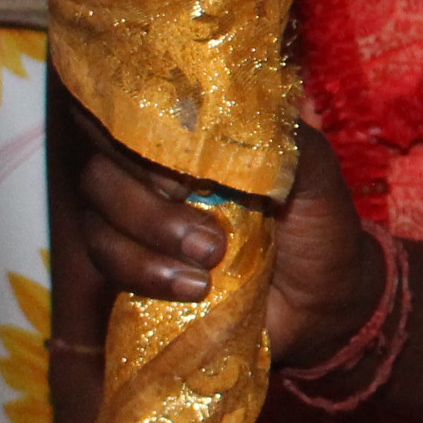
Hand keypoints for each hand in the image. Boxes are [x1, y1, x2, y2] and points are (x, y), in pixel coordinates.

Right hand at [74, 119, 374, 371]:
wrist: (324, 302)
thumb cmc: (318, 226)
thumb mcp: (314, 173)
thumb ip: (280, 140)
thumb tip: (232, 120)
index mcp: (194, 143)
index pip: (131, 121)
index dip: (137, 143)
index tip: (182, 177)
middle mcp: (157, 178)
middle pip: (101, 176)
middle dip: (147, 211)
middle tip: (211, 243)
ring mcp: (139, 227)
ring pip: (98, 226)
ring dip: (145, 252)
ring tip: (206, 275)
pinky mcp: (136, 273)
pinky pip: (107, 270)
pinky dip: (144, 279)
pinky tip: (193, 293)